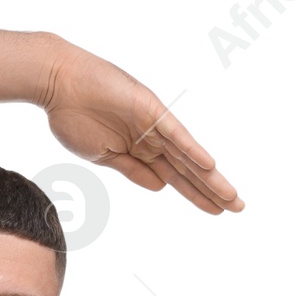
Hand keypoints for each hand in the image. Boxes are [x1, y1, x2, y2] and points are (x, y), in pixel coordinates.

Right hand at [46, 40, 242, 214]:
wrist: (58, 84)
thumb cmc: (74, 116)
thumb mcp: (105, 156)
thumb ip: (133, 170)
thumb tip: (160, 187)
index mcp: (140, 150)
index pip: (175, 177)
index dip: (196, 194)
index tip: (216, 211)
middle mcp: (152, 137)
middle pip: (188, 169)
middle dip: (212, 190)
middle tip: (238, 207)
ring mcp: (152, 123)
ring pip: (187, 155)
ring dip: (210, 177)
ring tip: (231, 196)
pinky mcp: (149, 109)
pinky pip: (174, 133)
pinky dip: (191, 149)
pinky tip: (209, 166)